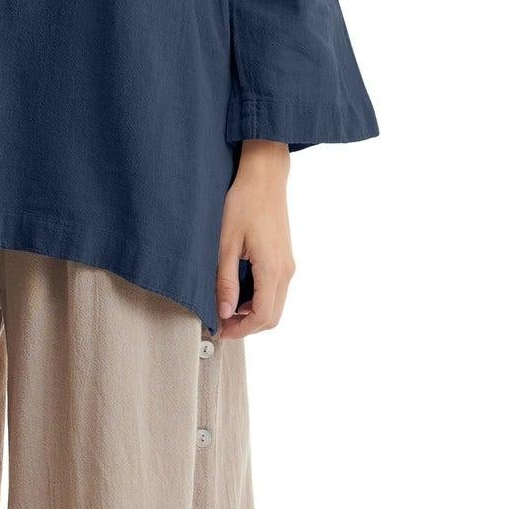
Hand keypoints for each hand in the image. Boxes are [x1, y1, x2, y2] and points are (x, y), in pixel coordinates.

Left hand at [215, 140, 294, 340]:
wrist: (265, 178)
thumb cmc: (243, 204)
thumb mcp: (226, 243)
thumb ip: (226, 281)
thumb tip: (224, 312)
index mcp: (272, 269)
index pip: (262, 316)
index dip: (241, 330)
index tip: (220, 331)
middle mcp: (286, 271)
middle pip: (272, 316)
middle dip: (247, 326)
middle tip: (221, 324)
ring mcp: (288, 265)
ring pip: (275, 305)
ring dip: (253, 314)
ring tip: (225, 307)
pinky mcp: (285, 259)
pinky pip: (276, 290)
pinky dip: (258, 300)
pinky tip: (238, 291)